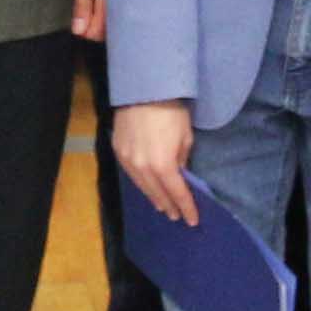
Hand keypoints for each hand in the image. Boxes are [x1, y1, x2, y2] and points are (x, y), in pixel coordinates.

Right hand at [109, 100, 199, 230]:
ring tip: (162, 206)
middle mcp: (143, 168)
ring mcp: (128, 161)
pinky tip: (146, 186)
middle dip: (170, 206)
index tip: (192, 220)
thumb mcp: (186, 137)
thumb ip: (182, 160)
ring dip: (154, 198)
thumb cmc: (171, 111)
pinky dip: (141, 184)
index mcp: (163, 166)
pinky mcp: (118, 152)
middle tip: (176, 216)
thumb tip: (179, 173)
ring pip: (142, 187)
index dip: (186, 207)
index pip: (177, 194)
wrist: (143, 90)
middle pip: (158, 194)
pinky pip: (131, 175)